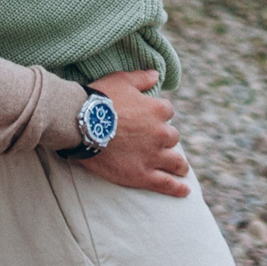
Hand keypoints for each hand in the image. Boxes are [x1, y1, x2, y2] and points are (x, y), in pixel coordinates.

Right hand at [78, 69, 190, 196]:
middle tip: (157, 143)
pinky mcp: (142, 174)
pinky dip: (177, 188)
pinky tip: (185, 191)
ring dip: (179, 164)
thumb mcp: (122, 80)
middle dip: (165, 139)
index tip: (150, 118)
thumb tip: (156, 74)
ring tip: (181, 170)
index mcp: (158, 110)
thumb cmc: (100, 99)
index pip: (167, 112)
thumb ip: (142, 78)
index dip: (159, 115)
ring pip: (175, 161)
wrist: (81, 124)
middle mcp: (161, 133)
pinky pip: (165, 183)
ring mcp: (153, 155)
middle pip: (172, 136)